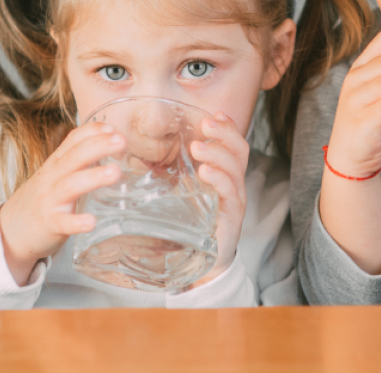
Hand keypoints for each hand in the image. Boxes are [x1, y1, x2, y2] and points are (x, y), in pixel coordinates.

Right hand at [0, 121, 125, 285]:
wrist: (8, 230)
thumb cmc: (41, 199)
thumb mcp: (56, 174)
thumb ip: (79, 161)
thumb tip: (112, 146)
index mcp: (56, 163)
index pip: (73, 140)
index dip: (92, 131)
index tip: (113, 127)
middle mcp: (52, 178)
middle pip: (74, 157)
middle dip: (98, 146)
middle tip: (121, 141)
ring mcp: (49, 201)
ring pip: (71, 185)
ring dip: (93, 177)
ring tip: (115, 172)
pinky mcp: (49, 225)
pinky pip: (63, 223)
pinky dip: (77, 222)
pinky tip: (91, 222)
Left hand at [188, 113, 250, 285]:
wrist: (203, 265)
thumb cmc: (192, 228)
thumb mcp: (183, 197)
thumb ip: (171, 178)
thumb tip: (140, 158)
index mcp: (224, 177)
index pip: (233, 146)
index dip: (228, 129)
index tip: (214, 115)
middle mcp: (234, 186)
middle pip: (239, 151)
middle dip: (225, 134)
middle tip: (206, 124)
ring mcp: (235, 201)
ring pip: (235, 169)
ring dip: (217, 153)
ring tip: (198, 146)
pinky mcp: (231, 218)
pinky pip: (230, 193)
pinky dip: (219, 179)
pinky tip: (205, 172)